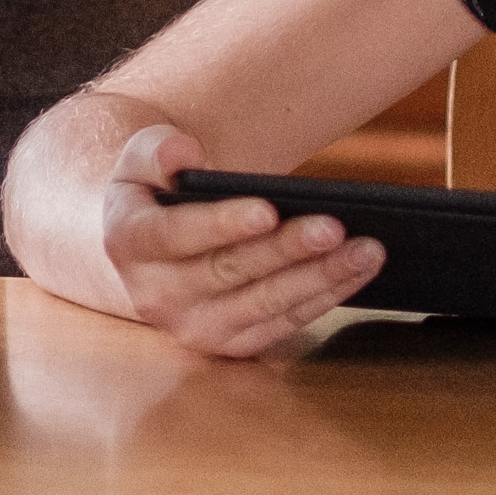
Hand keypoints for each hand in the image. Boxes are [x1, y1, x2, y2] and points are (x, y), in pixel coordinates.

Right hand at [98, 122, 379, 358]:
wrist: (149, 249)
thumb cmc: (156, 192)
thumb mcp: (142, 160)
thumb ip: (157, 150)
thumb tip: (183, 154)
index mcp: (129, 243)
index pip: (176, 235)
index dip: (223, 224)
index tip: (268, 210)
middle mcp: (155, 296)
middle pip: (230, 272)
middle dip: (287, 250)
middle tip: (335, 227)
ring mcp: (194, 327)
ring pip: (265, 304)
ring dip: (320, 278)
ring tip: (367, 249)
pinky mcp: (230, 344)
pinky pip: (284, 323)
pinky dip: (326, 296)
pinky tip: (358, 271)